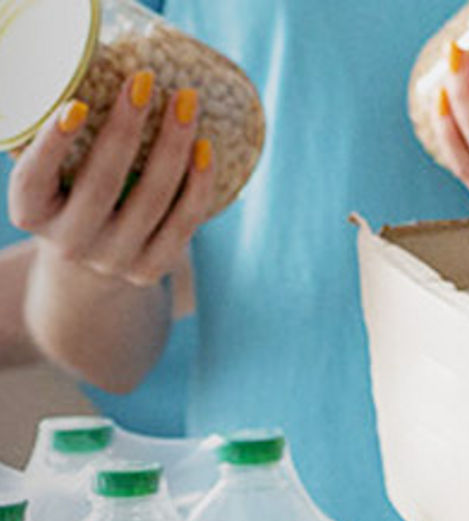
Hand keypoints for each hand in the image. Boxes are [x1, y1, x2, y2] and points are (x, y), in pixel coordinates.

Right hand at [8, 71, 213, 287]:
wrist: (94, 258)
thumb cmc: (72, 193)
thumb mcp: (55, 173)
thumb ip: (66, 140)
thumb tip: (100, 73)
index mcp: (32, 213)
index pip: (34, 178)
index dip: (53, 144)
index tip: (77, 104)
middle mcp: (69, 242)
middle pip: (102, 183)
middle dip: (127, 128)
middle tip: (144, 81)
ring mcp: (113, 259)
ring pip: (151, 200)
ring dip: (172, 146)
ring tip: (185, 102)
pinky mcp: (151, 269)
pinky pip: (184, 222)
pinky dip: (198, 183)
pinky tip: (205, 147)